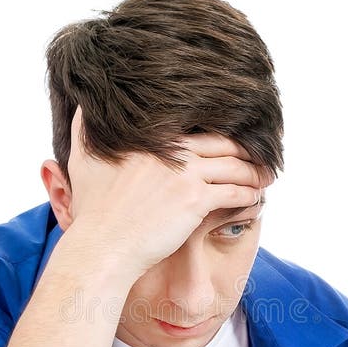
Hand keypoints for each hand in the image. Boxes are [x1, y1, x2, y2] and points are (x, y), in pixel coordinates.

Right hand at [64, 108, 273, 279]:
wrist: (103, 244)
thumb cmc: (93, 207)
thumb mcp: (83, 157)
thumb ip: (84, 126)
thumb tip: (82, 102)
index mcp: (153, 137)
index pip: (200, 127)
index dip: (222, 134)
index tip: (234, 141)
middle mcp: (173, 150)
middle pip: (224, 143)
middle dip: (247, 150)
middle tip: (261, 156)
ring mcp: (186, 174)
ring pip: (235, 167)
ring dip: (255, 173)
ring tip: (264, 178)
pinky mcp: (196, 201)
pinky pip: (235, 193)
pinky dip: (250, 195)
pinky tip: (256, 199)